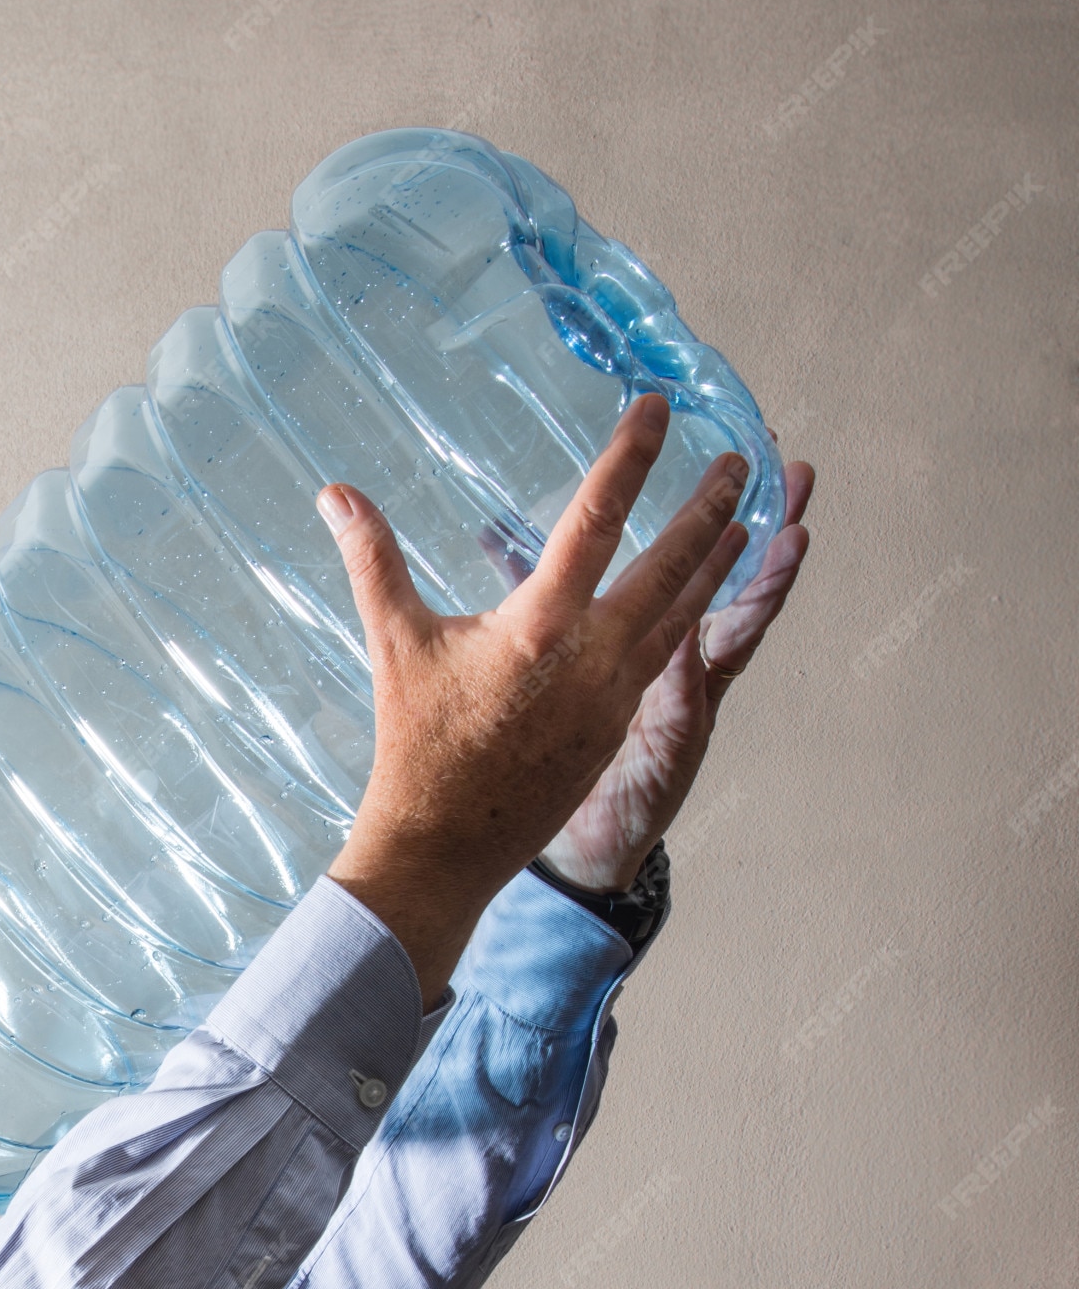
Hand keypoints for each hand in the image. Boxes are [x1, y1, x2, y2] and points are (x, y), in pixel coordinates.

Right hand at [319, 394, 749, 1005]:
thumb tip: (334, 492)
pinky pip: (667, 659)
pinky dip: (692, 619)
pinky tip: (698, 600)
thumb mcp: (396, 642)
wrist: (444, 847)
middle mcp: (593, 656)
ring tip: (745, 521)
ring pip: (684, 615)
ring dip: (717, 564)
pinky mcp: (617, 728)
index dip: (631, 456)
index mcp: (541, 624)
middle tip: (739, 460)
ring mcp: (614, 696)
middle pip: (672, 564)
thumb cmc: (416, 744)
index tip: (659, 406)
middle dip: (709, 507)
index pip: (598, 518)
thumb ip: (373, 560)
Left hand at [538, 459, 814, 891]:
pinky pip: (702, 691)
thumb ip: (526, 593)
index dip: (702, 507)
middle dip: (757, 523)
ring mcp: (684, 697)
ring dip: (767, 581)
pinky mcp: (678, 739)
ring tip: (795, 531)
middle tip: (790, 464)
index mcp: (638, 631)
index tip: (725, 449)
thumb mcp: (538, 656)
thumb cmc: (545, 751)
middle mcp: (672, 656)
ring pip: (737, 627)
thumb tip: (492, 534)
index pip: (676, 554)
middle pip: (727, 576)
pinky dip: (712, 660)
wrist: (567, 839)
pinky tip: (721, 628)